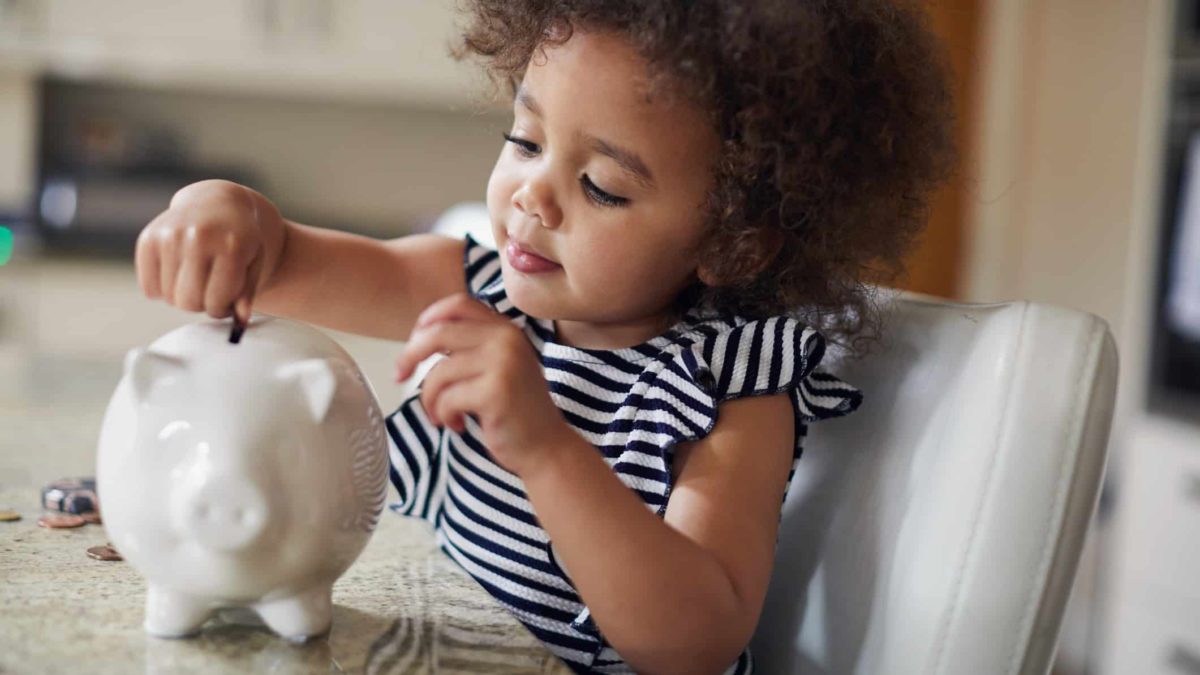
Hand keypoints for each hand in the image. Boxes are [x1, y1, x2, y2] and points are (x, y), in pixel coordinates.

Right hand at [135, 180, 286, 322]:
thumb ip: (247, 294)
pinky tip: (177, 275)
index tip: (226, 303)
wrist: (217, 204)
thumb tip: (240, 323)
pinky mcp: (149, 238)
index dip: (222, 309)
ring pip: (169, 297)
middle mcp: (199, 236)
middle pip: (189, 302)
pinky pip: (149, 287)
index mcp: (232, 245)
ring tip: (196, 280)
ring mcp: (171, 235)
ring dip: (182, 297)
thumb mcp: (254, 262)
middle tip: (209, 292)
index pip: (216, 301)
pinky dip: (161, 290)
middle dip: (201, 305)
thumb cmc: (240, 239)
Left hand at [394, 293, 575, 476]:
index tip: (414, 342)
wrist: (546, 446)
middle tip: (399, 376)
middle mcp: (506, 339)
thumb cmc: (514, 410)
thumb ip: (471, 346)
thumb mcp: (498, 366)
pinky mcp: (495, 391)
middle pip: (438, 333)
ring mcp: (503, 364)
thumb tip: (420, 337)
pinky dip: (443, 415)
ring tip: (441, 416)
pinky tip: (458, 426)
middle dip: (410, 356)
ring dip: (430, 399)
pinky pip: (447, 399)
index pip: (458, 304)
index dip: (429, 319)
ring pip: (438, 373)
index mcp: (506, 329)